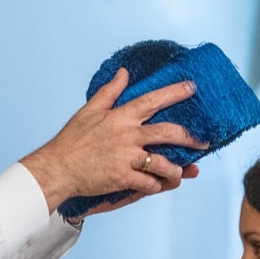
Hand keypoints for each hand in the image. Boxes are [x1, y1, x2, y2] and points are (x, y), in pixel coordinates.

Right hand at [21, 69, 205, 211]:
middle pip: (168, 132)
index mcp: (121, 117)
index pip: (153, 100)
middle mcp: (127, 135)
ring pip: (163, 163)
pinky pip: (148, 183)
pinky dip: (156, 186)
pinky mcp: (123, 178)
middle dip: (189, 138)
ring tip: (182, 172)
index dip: (174, 92)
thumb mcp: (89, 110)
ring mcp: (126, 158)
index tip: (192, 88)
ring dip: (176, 170)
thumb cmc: (71, 140)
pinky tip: (158, 185)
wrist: (58, 167)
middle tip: (202, 142)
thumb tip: (124, 73)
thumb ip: (110, 91)